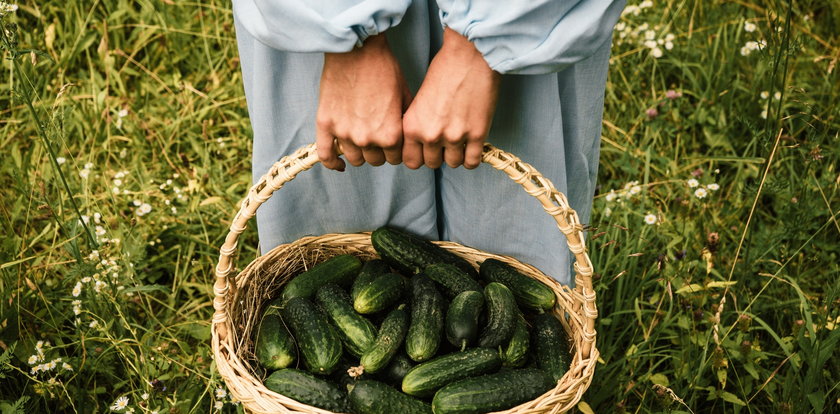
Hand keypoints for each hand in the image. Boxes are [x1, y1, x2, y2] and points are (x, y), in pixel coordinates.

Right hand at [316, 34, 411, 169]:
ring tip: (361, 138)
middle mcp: (367, 140)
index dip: (396, 149)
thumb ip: (405, 123)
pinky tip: (340, 164)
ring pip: (355, 159)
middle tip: (377, 135)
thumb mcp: (406, 96)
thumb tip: (407, 139)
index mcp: (390, 135)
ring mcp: (344, 134)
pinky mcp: (325, 125)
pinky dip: (332, 162)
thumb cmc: (383, 67)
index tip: (393, 141)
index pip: (396, 158)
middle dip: (379, 151)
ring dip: (360, 152)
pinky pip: (326, 154)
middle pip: (375, 161)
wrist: (356, 49)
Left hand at [402, 28, 500, 168]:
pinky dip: (472, 158)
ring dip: (456, 155)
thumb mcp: (419, 99)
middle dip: (438, 155)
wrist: (470, 55)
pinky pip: (472, 162)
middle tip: (445, 143)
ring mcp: (454, 137)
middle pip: (432, 164)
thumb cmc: (444, 69)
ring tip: (459, 142)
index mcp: (412, 126)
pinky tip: (472, 148)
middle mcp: (430, 135)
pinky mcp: (477, 135)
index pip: (411, 161)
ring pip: (453, 163)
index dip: (420, 156)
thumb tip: (422, 143)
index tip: (426, 150)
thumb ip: (418, 123)